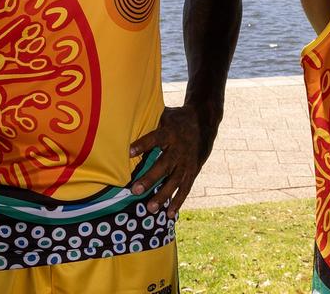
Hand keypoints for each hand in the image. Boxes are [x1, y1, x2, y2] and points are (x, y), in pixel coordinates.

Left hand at [128, 104, 211, 218]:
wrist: (204, 124)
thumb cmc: (177, 120)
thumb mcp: (165, 116)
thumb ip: (150, 122)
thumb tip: (126, 123)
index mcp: (170, 132)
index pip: (155, 138)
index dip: (143, 144)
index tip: (129, 151)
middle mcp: (179, 149)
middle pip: (164, 165)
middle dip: (150, 179)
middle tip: (135, 190)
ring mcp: (187, 162)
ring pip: (174, 181)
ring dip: (163, 195)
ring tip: (150, 208)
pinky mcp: (193, 172)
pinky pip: (185, 188)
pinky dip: (178, 201)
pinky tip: (169, 214)